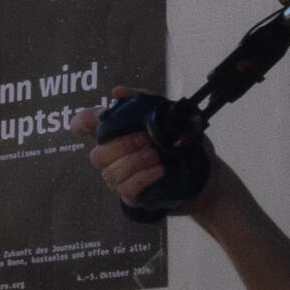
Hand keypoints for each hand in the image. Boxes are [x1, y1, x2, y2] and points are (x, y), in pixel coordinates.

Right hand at [82, 108, 222, 221]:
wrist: (206, 172)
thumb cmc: (183, 143)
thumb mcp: (168, 116)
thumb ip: (143, 101)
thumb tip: (118, 92)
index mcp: (116, 134)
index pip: (84, 126)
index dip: (82, 122)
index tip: (96, 119)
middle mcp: (113, 158)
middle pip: (97, 154)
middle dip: (122, 146)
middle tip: (146, 140)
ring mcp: (120, 179)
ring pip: (111, 173)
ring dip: (134, 162)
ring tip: (156, 156)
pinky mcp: (133, 197)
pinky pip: (127, 188)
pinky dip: (142, 177)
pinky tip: (158, 170)